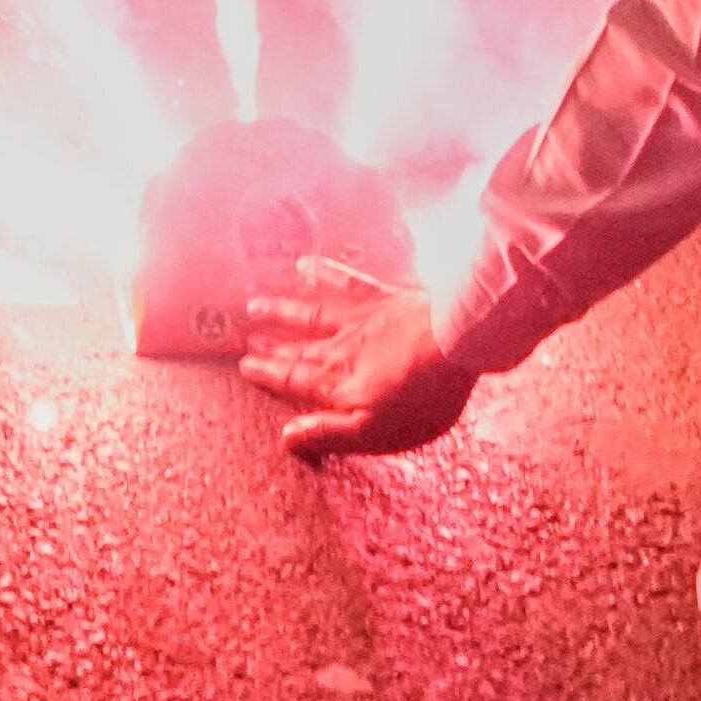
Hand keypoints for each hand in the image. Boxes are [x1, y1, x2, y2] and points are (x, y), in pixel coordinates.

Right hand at [243, 262, 468, 456]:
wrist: (455, 343)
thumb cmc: (419, 397)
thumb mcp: (374, 431)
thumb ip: (329, 432)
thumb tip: (287, 436)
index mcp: (336, 382)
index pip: (293, 379)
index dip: (268, 373)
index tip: (245, 365)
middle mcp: (340, 347)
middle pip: (299, 345)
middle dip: (272, 344)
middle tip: (246, 337)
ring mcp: (361, 319)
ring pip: (312, 313)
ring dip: (283, 309)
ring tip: (256, 303)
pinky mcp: (384, 298)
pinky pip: (345, 282)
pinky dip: (323, 272)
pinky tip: (305, 264)